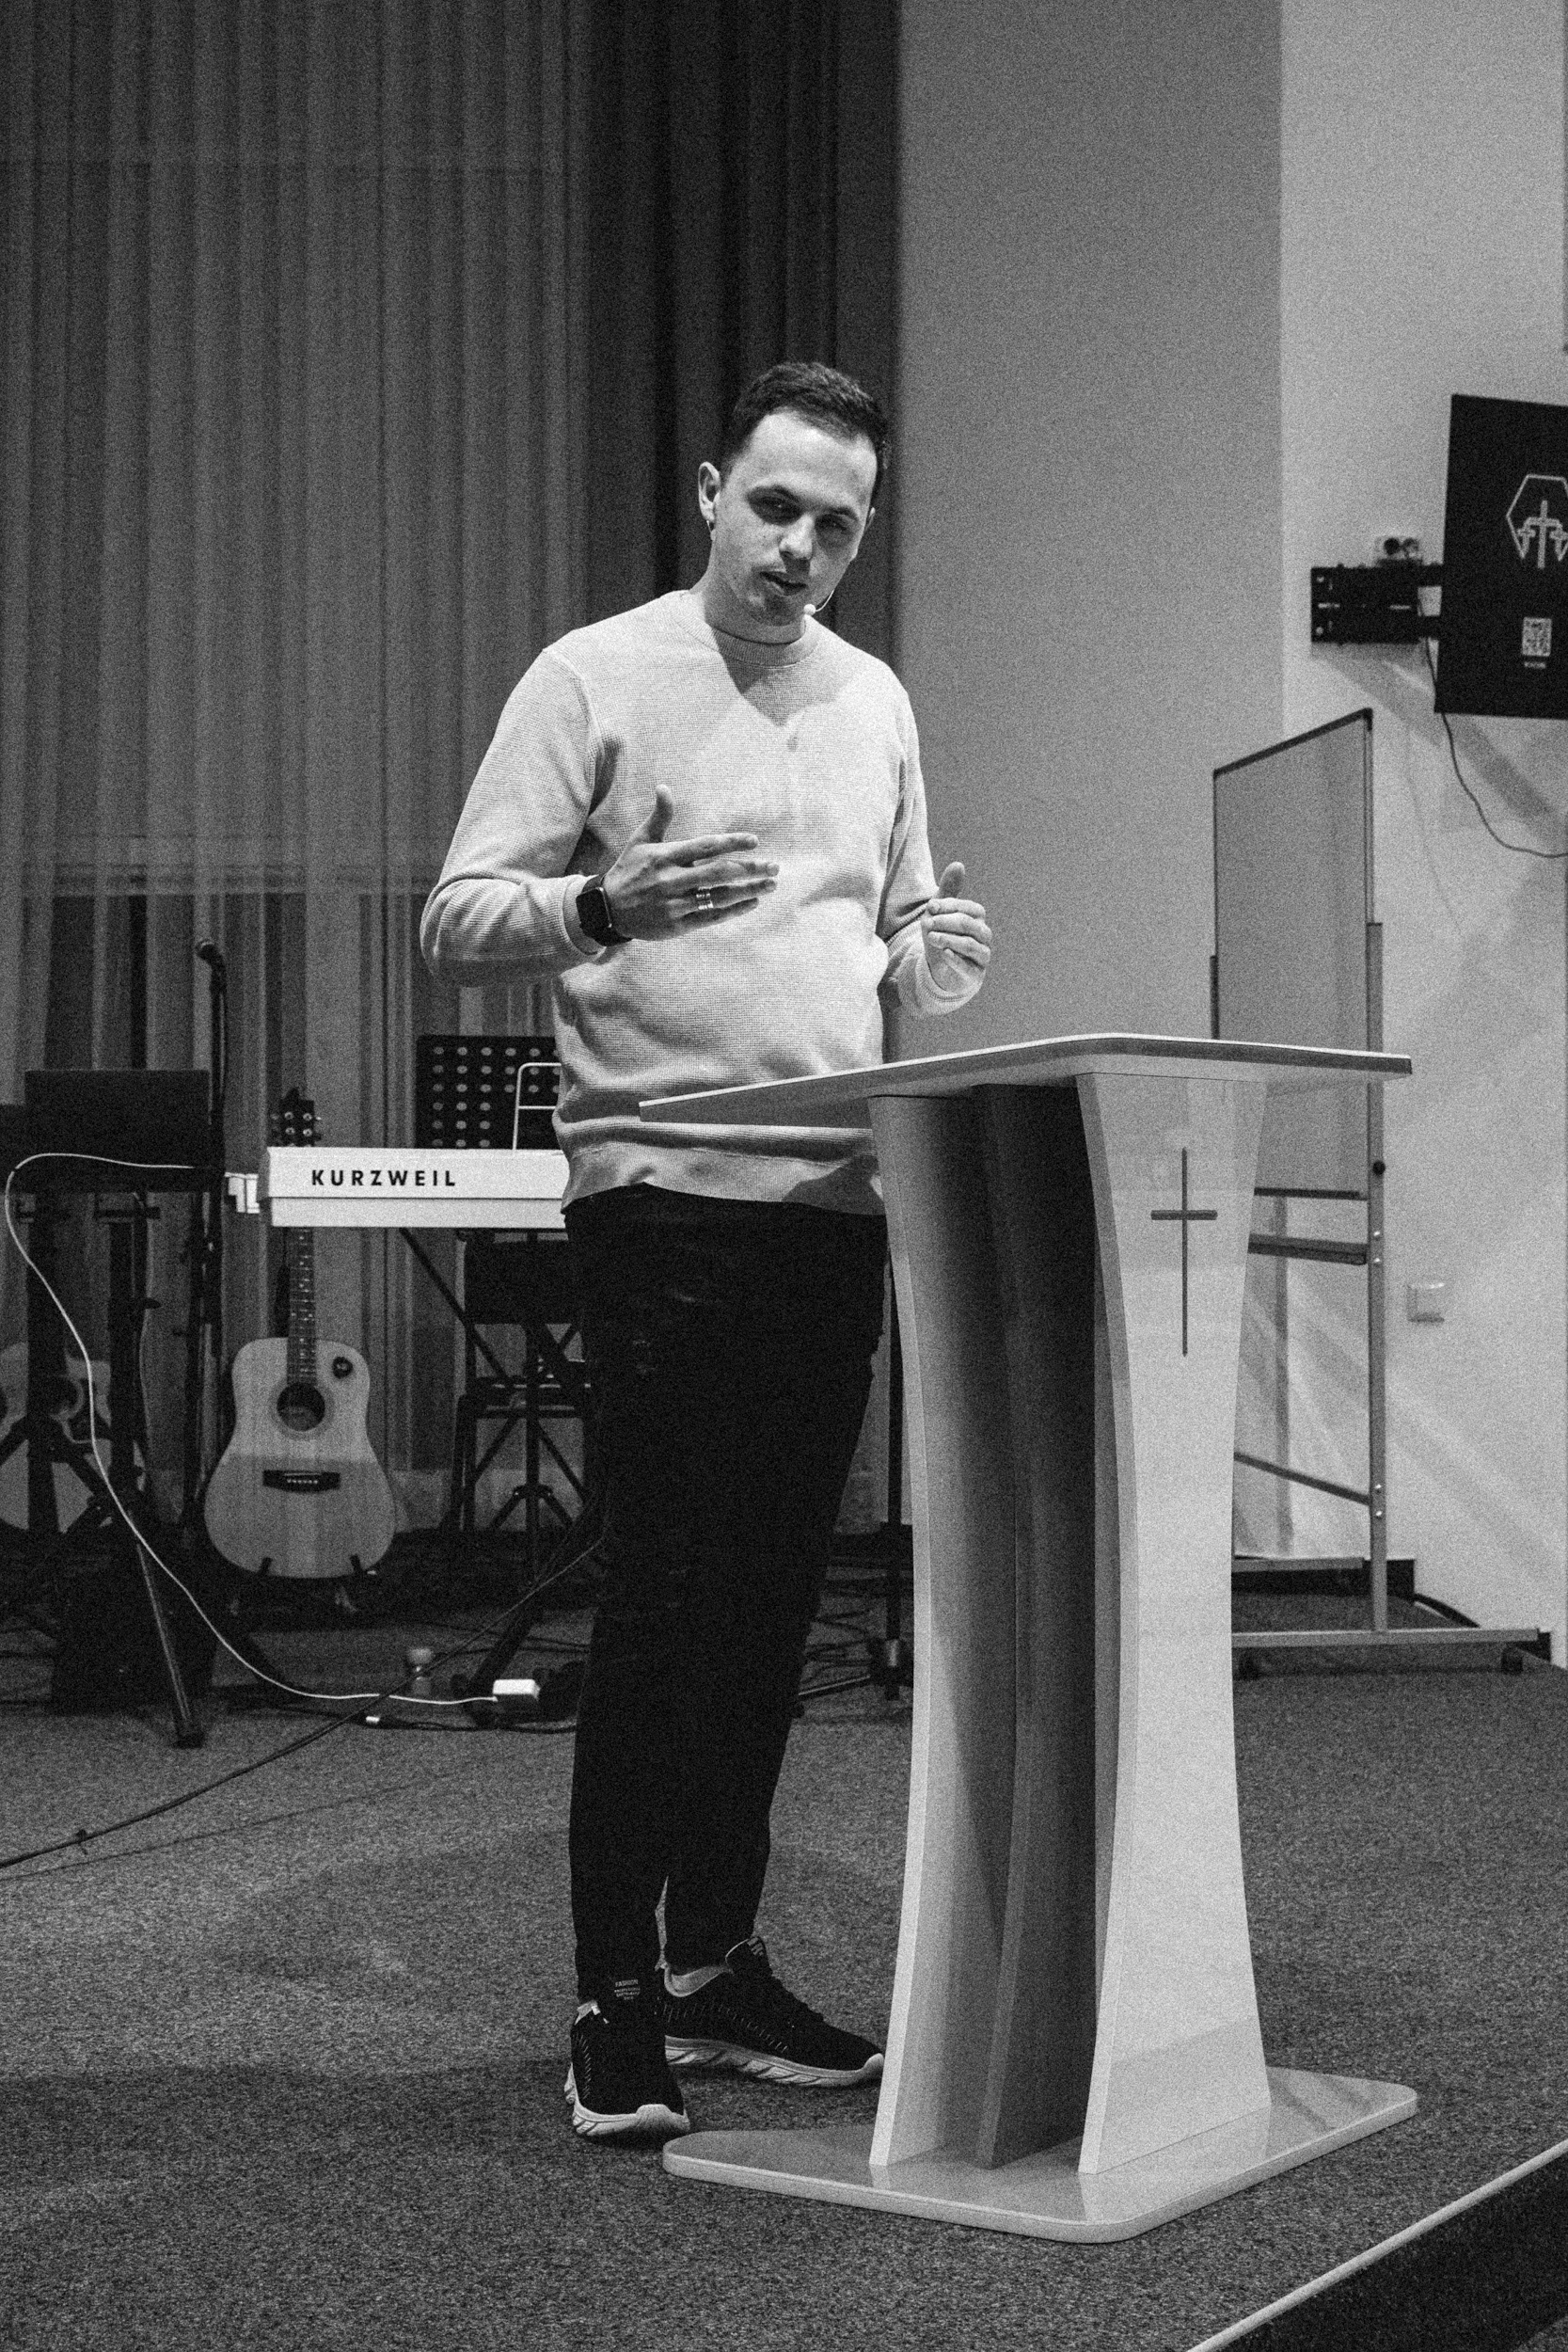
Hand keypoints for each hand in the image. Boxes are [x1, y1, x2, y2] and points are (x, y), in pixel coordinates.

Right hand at [600, 787, 779, 938]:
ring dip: (748, 891)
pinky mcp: (677, 925)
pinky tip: (752, 902)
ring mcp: (674, 904)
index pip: (704, 847)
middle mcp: (671, 880)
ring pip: (719, 897)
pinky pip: (711, 917)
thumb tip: (664, 787)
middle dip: (749, 869)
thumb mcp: (640, 840)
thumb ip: (659, 816)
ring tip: (770, 885)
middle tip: (774, 866)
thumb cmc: (630, 870)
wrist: (608, 910)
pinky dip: (734, 910)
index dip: (731, 843)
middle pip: (718, 873)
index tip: (754, 841)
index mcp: (664, 857)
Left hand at [922, 861, 991, 987]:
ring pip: (970, 945)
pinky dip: (956, 960)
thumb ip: (949, 889)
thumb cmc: (942, 935)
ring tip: (930, 938)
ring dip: (949, 940)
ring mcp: (982, 955)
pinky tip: (944, 954)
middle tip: (926, 923)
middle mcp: (984, 935)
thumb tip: (958, 864)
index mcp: (978, 917)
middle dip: (946, 922)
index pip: (968, 908)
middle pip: (969, 925)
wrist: (939, 969)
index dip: (949, 906)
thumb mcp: (940, 912)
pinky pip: (969, 967)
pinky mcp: (975, 974)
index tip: (930, 907)